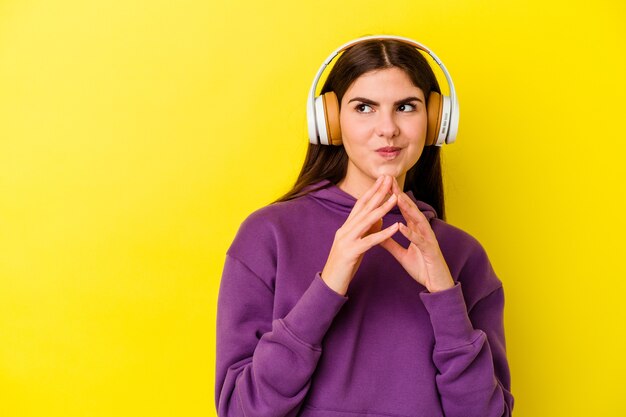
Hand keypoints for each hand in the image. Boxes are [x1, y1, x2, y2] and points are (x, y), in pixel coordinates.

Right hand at [321, 175, 398, 294]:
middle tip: (389, 179)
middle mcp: (345, 230)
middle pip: (363, 208)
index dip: (372, 191)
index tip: (383, 180)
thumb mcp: (356, 245)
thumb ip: (365, 231)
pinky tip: (394, 228)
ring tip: (395, 198)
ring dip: (382, 208)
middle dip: (378, 193)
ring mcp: (346, 241)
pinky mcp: (351, 253)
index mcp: (346, 227)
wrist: (330, 284)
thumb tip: (379, 218)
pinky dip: (383, 233)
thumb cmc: (344, 265)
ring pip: (366, 221)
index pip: (360, 205)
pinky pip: (370, 241)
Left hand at [379, 177, 454, 292]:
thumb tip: (377, 235)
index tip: (384, 185)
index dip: (395, 197)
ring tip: (396, 197)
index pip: (404, 210)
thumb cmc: (422, 268)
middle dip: (400, 195)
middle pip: (411, 209)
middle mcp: (423, 231)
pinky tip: (401, 226)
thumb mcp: (402, 255)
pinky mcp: (430, 250)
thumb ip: (391, 244)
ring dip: (407, 208)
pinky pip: (419, 240)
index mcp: (416, 230)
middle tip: (390, 181)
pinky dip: (410, 233)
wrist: (436, 284)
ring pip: (417, 220)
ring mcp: (428, 239)